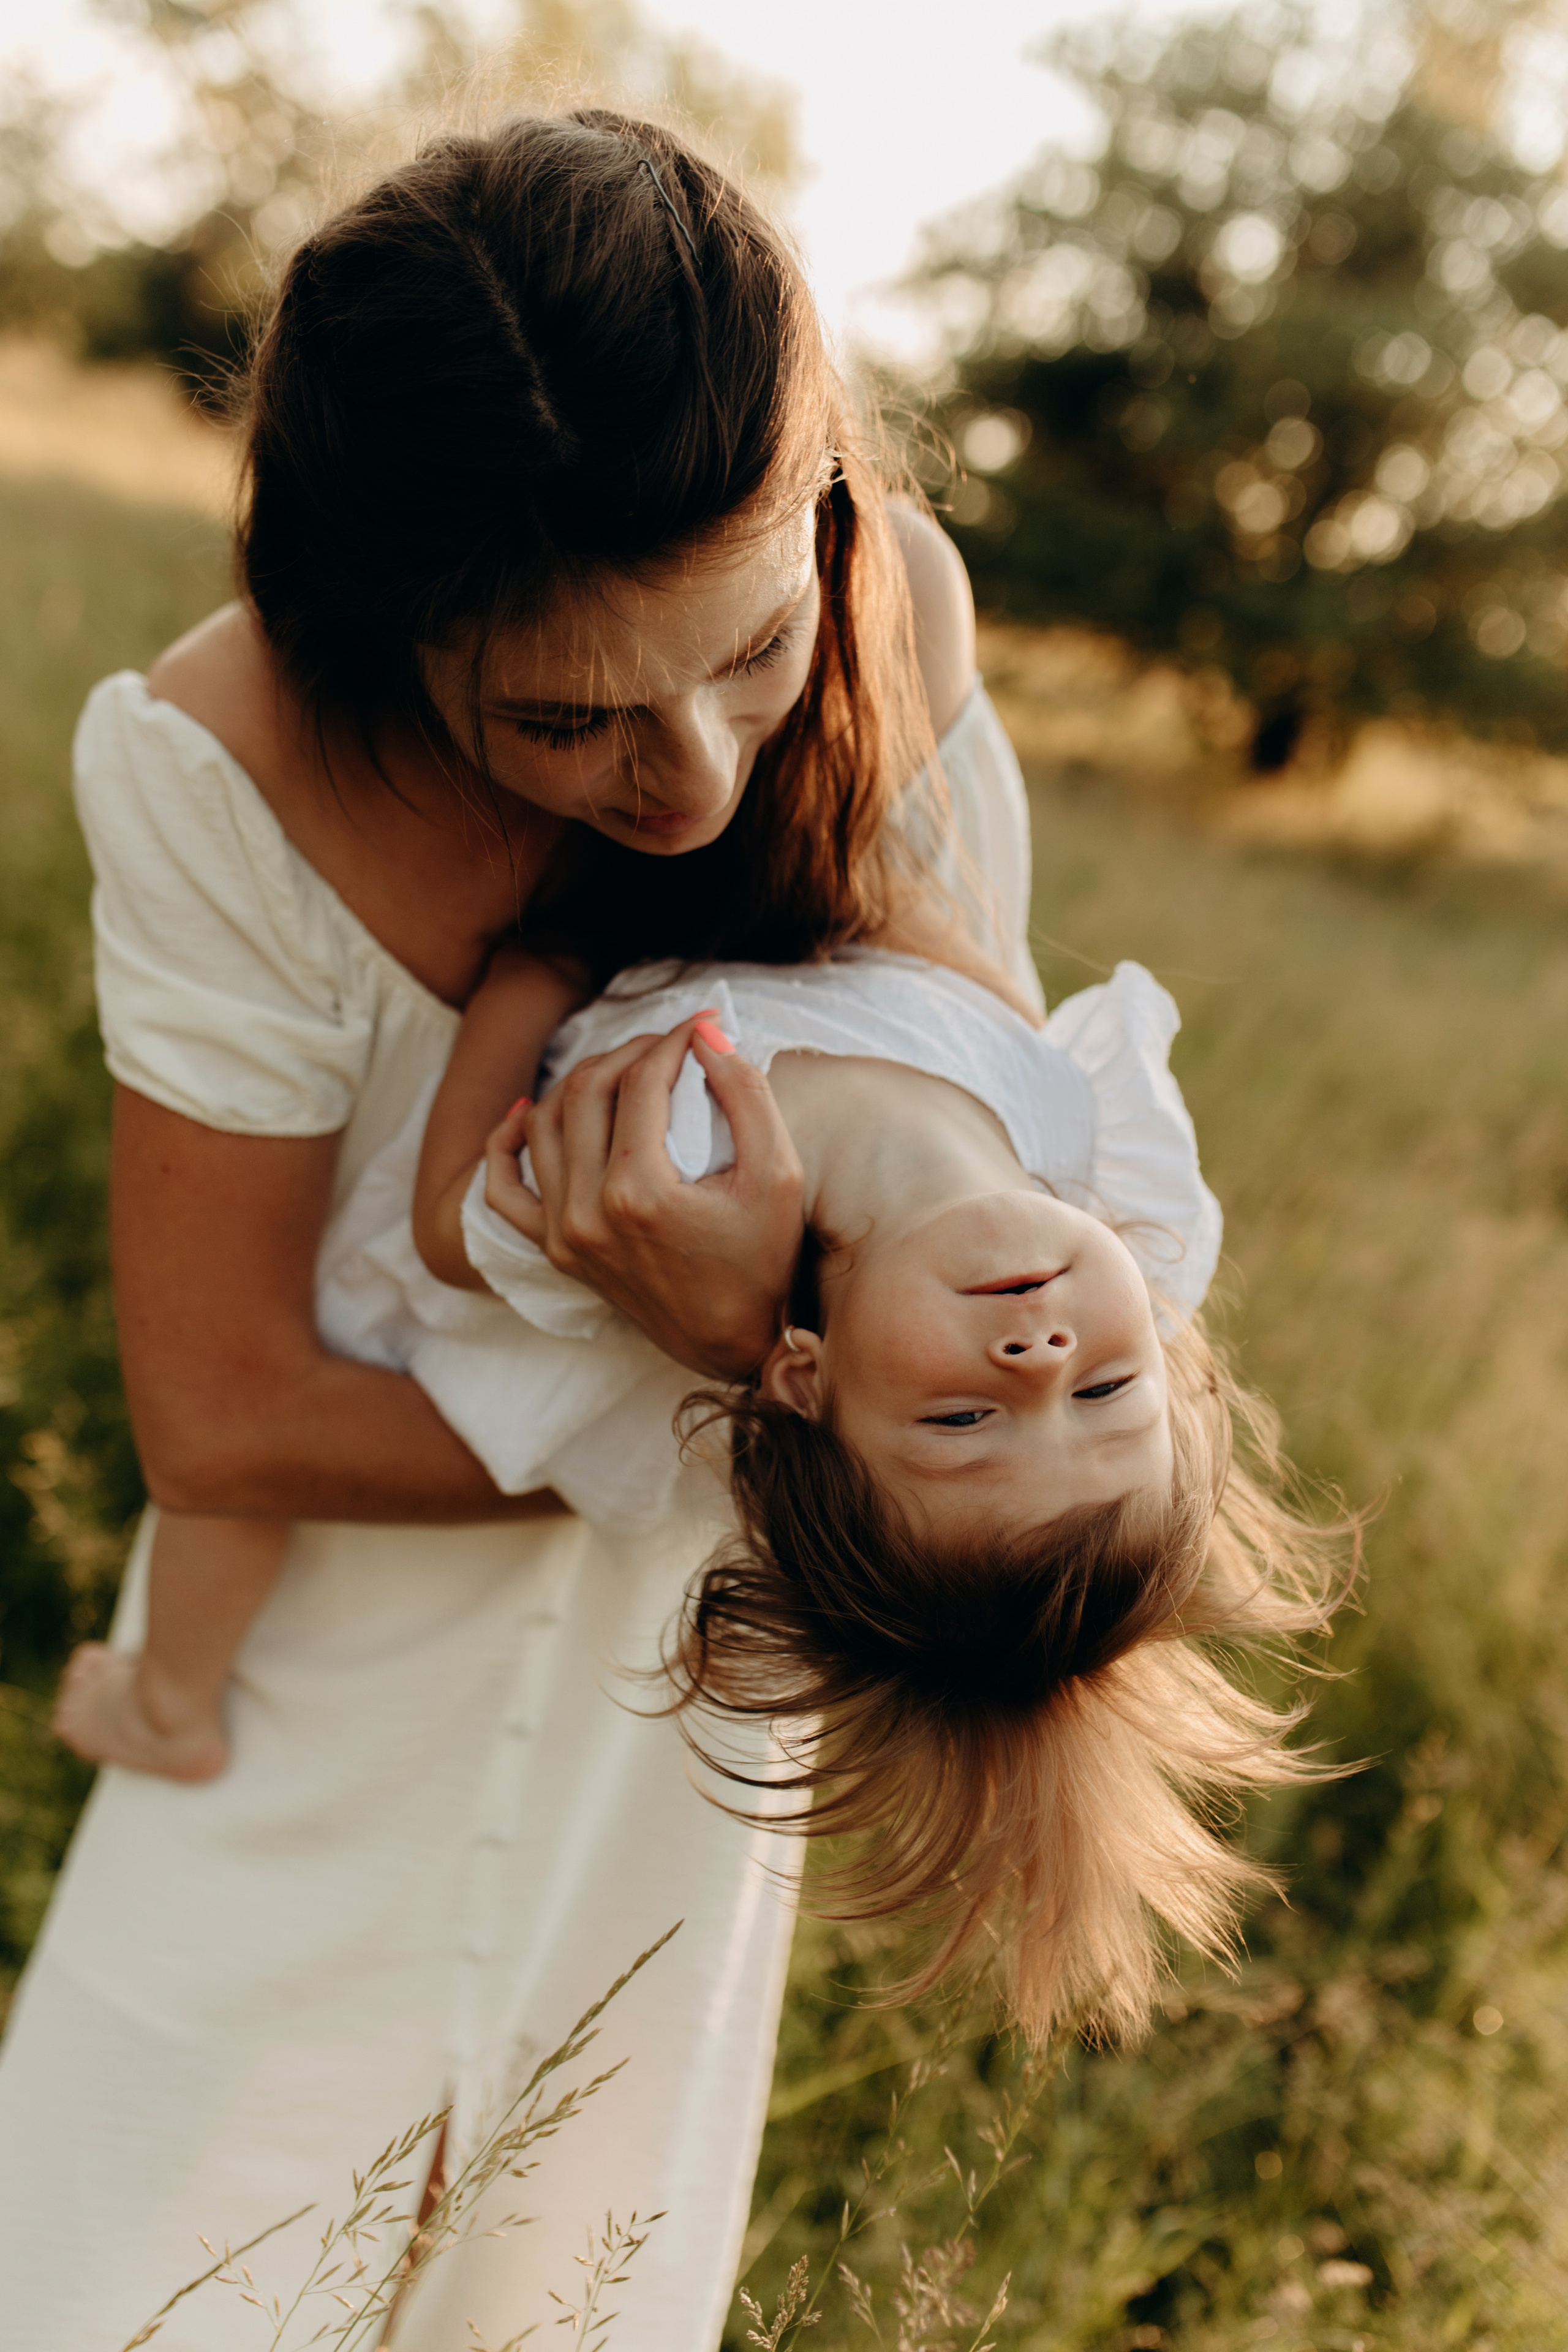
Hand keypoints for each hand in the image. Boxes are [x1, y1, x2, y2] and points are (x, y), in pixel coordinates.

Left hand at [481, 1016, 803, 1378]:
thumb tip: (706, 1032)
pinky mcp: (554, 1250)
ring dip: (581, 1081)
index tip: (704, 1024)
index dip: (674, 1039)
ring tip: (625, 1071)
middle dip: (630, 1050)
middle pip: (587, 1090)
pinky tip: (528, 1113)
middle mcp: (587, 1213)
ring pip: (544, 1123)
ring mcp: (563, 1234)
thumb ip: (746, 1095)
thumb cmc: (765, 1260)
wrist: (736, 1344)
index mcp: (640, 1193)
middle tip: (669, 1045)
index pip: (642, 1081)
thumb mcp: (779, 1175)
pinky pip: (503, 1189)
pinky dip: (506, 1144)